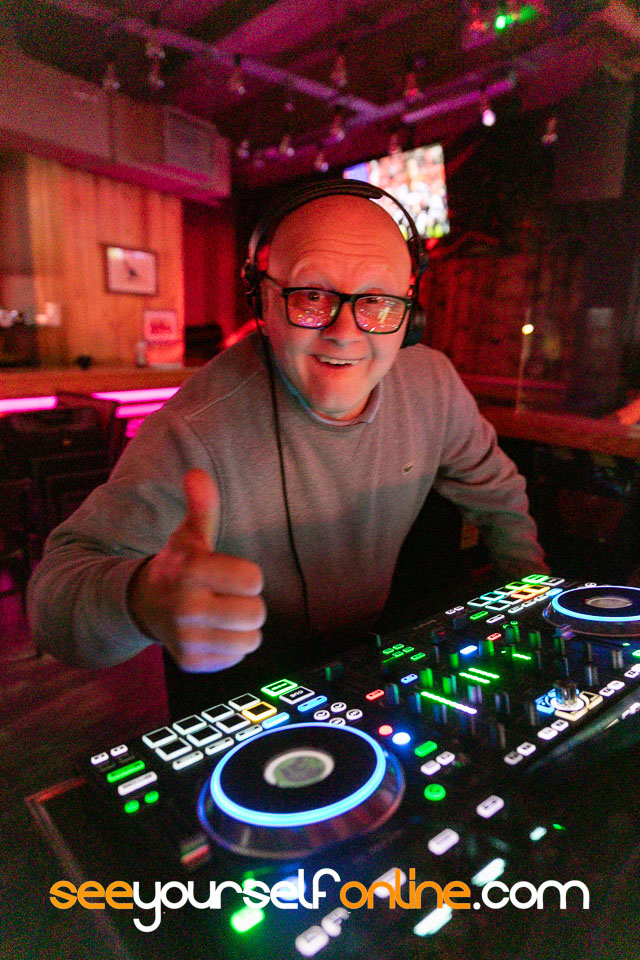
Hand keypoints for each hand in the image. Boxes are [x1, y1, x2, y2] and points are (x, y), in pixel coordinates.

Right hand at [127, 468, 265, 671]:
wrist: (143, 604)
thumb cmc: (178, 566)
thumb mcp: (189, 536)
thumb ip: (202, 506)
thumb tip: (197, 474)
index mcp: (190, 571)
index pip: (253, 579)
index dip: (247, 576)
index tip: (229, 573)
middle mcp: (186, 608)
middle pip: (256, 613)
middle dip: (248, 603)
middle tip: (226, 596)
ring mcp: (187, 639)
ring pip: (251, 640)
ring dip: (243, 627)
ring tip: (222, 615)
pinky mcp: (191, 663)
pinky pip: (237, 657)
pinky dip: (231, 647)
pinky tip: (212, 632)